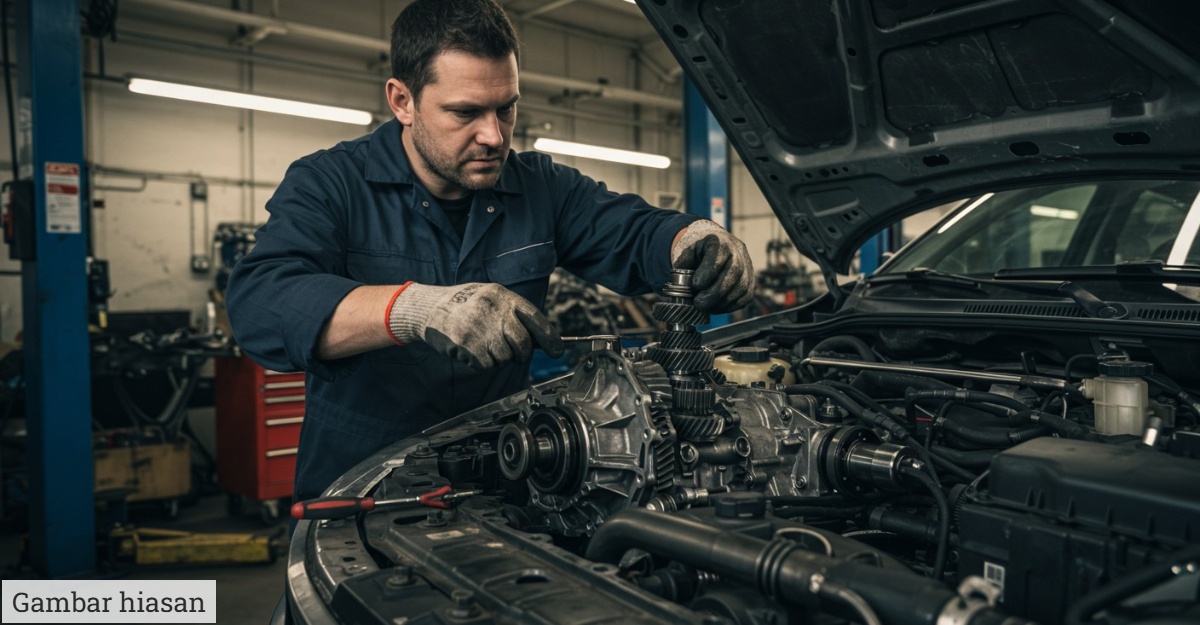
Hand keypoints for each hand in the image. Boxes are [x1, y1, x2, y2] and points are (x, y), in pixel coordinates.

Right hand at [388, 282, 563, 368]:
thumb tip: (542, 339)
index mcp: (503, 296)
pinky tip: (471, 349)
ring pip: (505, 357)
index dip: (550, 338)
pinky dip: (482, 363)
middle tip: (515, 354)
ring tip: (483, 344)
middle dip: (522, 354)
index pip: (535, 318)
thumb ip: (514, 314)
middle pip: (523, 344)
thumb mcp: (490, 297)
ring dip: (498, 358)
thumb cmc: (465, 305)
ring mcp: (480, 328)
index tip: (558, 350)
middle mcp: (494, 310)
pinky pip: (487, 365)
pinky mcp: (467, 345)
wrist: (429, 308)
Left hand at [671, 220, 755, 312]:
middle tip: (699, 303)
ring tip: (705, 307)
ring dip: (721, 302)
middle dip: (714, 293)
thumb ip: (683, 265)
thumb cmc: (700, 252)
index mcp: (720, 242)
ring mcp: (748, 267)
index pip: (719, 255)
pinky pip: (745, 297)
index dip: (708, 272)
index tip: (695, 285)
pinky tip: (716, 307)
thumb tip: (681, 284)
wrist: (717, 248)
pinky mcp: (751, 282)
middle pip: (733, 273)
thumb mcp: (688, 252)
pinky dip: (730, 306)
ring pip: (741, 288)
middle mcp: (738, 252)